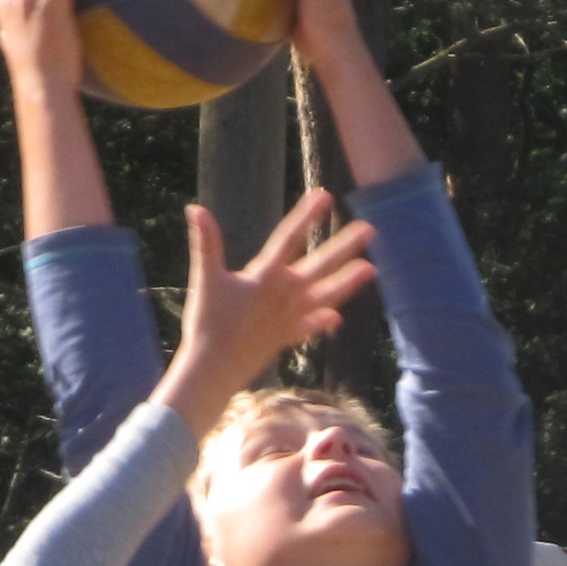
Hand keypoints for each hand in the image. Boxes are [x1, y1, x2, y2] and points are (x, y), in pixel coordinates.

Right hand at [151, 191, 379, 429]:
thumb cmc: (208, 323)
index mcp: (266, 277)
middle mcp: (285, 296)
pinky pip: (310, 328)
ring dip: (348, 282)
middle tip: (370, 230)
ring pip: (326, 296)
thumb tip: (195, 209)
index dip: (306, 216)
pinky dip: (323, 321)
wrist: (214, 369)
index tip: (324, 196)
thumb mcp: (206, 278)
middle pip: (320, 265)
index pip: (289, 239)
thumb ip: (206, 243)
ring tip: (371, 269)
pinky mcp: (285, 338)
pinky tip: (338, 317)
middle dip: (344, 246)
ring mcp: (289, 318)